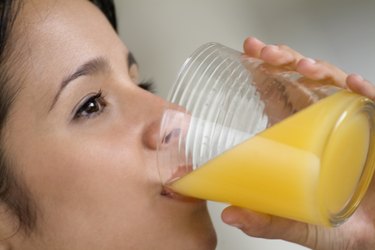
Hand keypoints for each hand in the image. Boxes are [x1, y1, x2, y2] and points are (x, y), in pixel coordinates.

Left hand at [221, 37, 374, 249]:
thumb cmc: (340, 225)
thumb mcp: (301, 223)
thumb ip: (269, 221)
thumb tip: (232, 214)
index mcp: (301, 137)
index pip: (279, 96)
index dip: (264, 73)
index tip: (248, 56)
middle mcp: (324, 123)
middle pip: (302, 81)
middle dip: (283, 60)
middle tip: (264, 53)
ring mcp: (352, 122)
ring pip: (334, 84)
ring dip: (318, 70)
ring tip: (301, 67)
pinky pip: (374, 103)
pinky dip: (366, 91)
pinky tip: (354, 85)